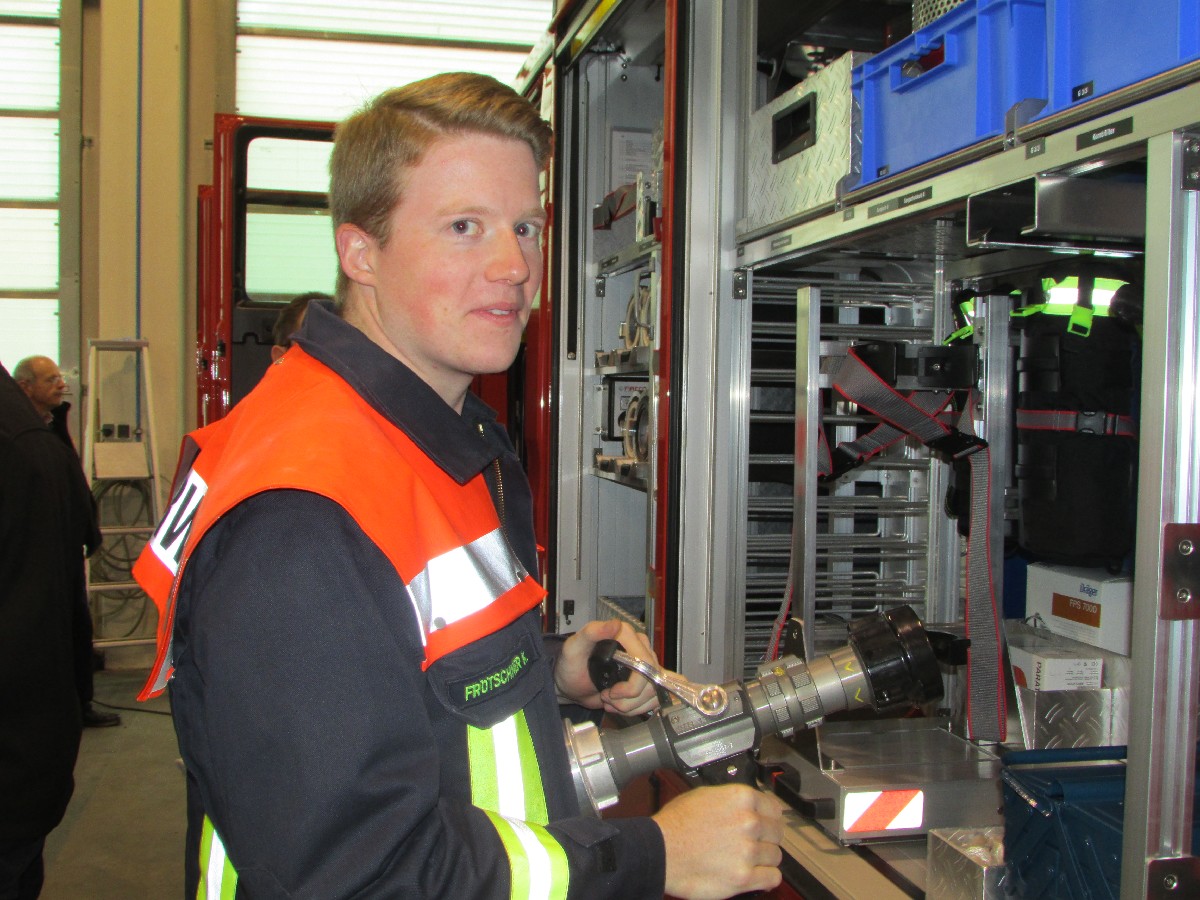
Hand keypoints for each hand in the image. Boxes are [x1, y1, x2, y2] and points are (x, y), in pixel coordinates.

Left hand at [555, 619, 658, 715]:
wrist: (570, 683)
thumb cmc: (570, 663)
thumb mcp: (574, 647)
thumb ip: (592, 633)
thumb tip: (615, 624)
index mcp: (626, 635)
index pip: (645, 664)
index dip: (632, 686)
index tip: (612, 693)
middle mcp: (639, 647)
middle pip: (652, 680)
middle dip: (629, 698)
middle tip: (607, 698)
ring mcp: (644, 664)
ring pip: (654, 692)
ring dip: (631, 705)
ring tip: (610, 701)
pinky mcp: (645, 679)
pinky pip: (654, 698)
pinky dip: (637, 708)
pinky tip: (620, 705)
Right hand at [653, 784, 784, 899]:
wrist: (659, 851)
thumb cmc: (674, 825)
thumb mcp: (703, 795)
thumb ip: (732, 800)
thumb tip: (747, 806)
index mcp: (741, 798)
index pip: (774, 808)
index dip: (769, 817)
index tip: (766, 824)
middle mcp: (749, 822)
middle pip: (776, 833)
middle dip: (767, 838)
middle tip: (754, 843)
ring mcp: (748, 851)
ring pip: (776, 856)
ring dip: (764, 859)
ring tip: (748, 859)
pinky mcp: (744, 877)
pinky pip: (772, 878)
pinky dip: (767, 878)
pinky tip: (757, 875)